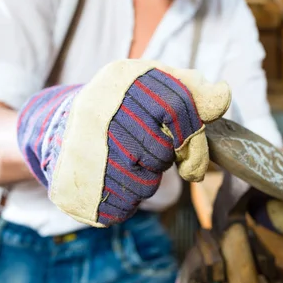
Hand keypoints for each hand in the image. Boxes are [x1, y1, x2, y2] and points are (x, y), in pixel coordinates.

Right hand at [17, 60, 230, 226]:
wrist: (60, 130)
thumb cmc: (121, 108)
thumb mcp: (151, 84)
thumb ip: (189, 88)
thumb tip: (222, 95)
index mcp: (121, 78)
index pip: (176, 106)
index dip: (192, 130)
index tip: (191, 142)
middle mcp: (98, 110)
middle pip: (161, 150)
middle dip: (165, 157)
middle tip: (151, 151)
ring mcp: (84, 148)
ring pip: (145, 182)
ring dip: (147, 179)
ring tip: (128, 162)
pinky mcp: (78, 184)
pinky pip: (125, 204)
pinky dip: (128, 199)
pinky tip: (115, 180)